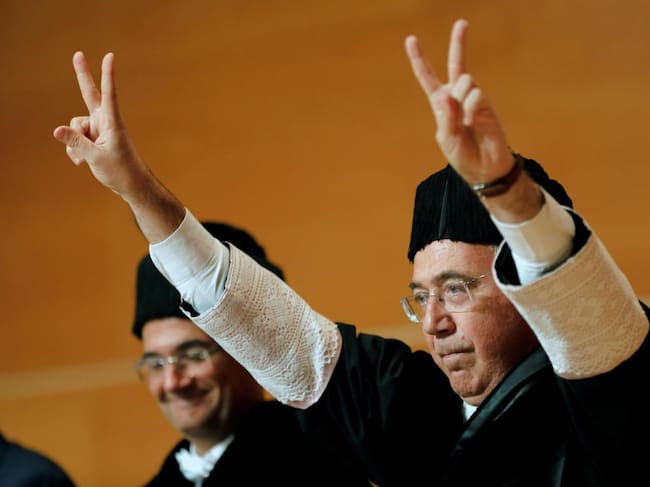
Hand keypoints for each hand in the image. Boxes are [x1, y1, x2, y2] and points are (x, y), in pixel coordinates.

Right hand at [52, 51, 148, 200]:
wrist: (131, 185)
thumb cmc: (120, 171)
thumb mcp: (95, 158)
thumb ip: (76, 143)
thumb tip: (57, 130)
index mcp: (112, 123)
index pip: (108, 94)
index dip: (107, 75)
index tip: (110, 56)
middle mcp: (105, 122)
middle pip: (90, 95)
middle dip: (82, 76)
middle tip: (78, 54)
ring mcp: (99, 129)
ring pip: (76, 126)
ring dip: (74, 142)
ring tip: (83, 158)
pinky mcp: (94, 139)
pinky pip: (76, 138)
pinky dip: (75, 149)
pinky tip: (80, 162)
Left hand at [404, 19, 513, 185]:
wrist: (484, 169)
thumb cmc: (462, 155)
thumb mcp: (446, 139)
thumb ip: (445, 118)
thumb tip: (447, 95)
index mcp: (441, 104)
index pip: (428, 78)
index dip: (419, 60)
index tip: (412, 40)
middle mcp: (457, 97)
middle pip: (457, 64)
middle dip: (458, 43)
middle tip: (462, 22)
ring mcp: (473, 99)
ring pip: (465, 81)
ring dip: (461, 100)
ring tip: (465, 121)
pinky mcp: (487, 105)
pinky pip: (476, 96)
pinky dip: (471, 109)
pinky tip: (472, 122)